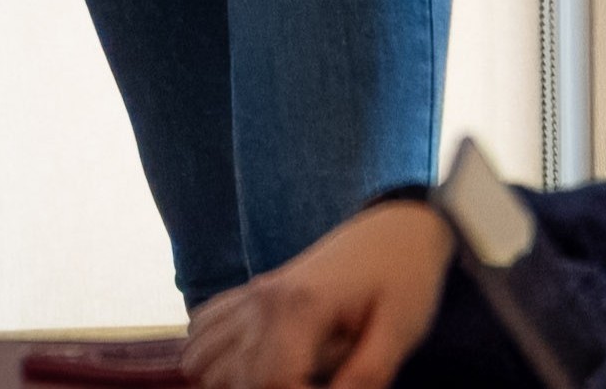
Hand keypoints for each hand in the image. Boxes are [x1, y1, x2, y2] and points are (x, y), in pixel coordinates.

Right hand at [186, 201, 452, 388]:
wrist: (395, 231)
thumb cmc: (405, 280)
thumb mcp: (400, 332)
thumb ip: (367, 375)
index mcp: (300, 307)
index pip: (272, 381)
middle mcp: (262, 300)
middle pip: (232, 378)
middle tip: (316, 378)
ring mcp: (250, 296)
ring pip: (202, 361)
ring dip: (230, 381)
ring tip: (279, 379)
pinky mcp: (248, 295)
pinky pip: (200, 331)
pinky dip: (208, 357)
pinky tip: (245, 367)